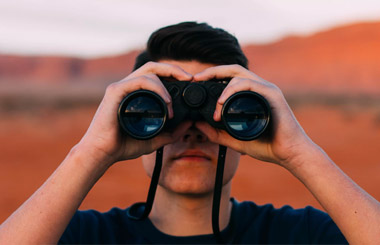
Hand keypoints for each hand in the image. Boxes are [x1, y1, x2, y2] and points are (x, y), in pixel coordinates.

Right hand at [76, 62, 192, 168]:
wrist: (102, 153)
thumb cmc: (123, 145)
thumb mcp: (154, 139)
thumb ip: (171, 133)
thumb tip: (189, 123)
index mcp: (135, 93)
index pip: (156, 75)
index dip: (173, 74)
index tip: (189, 82)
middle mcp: (128, 86)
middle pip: (153, 67)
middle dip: (174, 69)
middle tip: (189, 78)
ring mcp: (121, 87)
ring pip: (148, 72)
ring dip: (165, 85)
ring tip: (171, 104)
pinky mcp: (115, 91)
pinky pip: (139, 81)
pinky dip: (156, 88)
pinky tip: (165, 101)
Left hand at [193, 65, 314, 168]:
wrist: (290, 153)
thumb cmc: (267, 146)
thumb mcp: (234, 140)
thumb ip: (216, 133)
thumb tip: (197, 125)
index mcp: (251, 95)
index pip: (230, 77)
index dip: (213, 76)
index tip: (196, 82)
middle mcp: (259, 88)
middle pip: (233, 70)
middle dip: (213, 71)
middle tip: (197, 78)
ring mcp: (266, 89)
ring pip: (239, 75)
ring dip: (222, 86)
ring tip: (214, 106)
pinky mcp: (272, 94)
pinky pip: (249, 84)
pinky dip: (233, 90)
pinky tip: (222, 102)